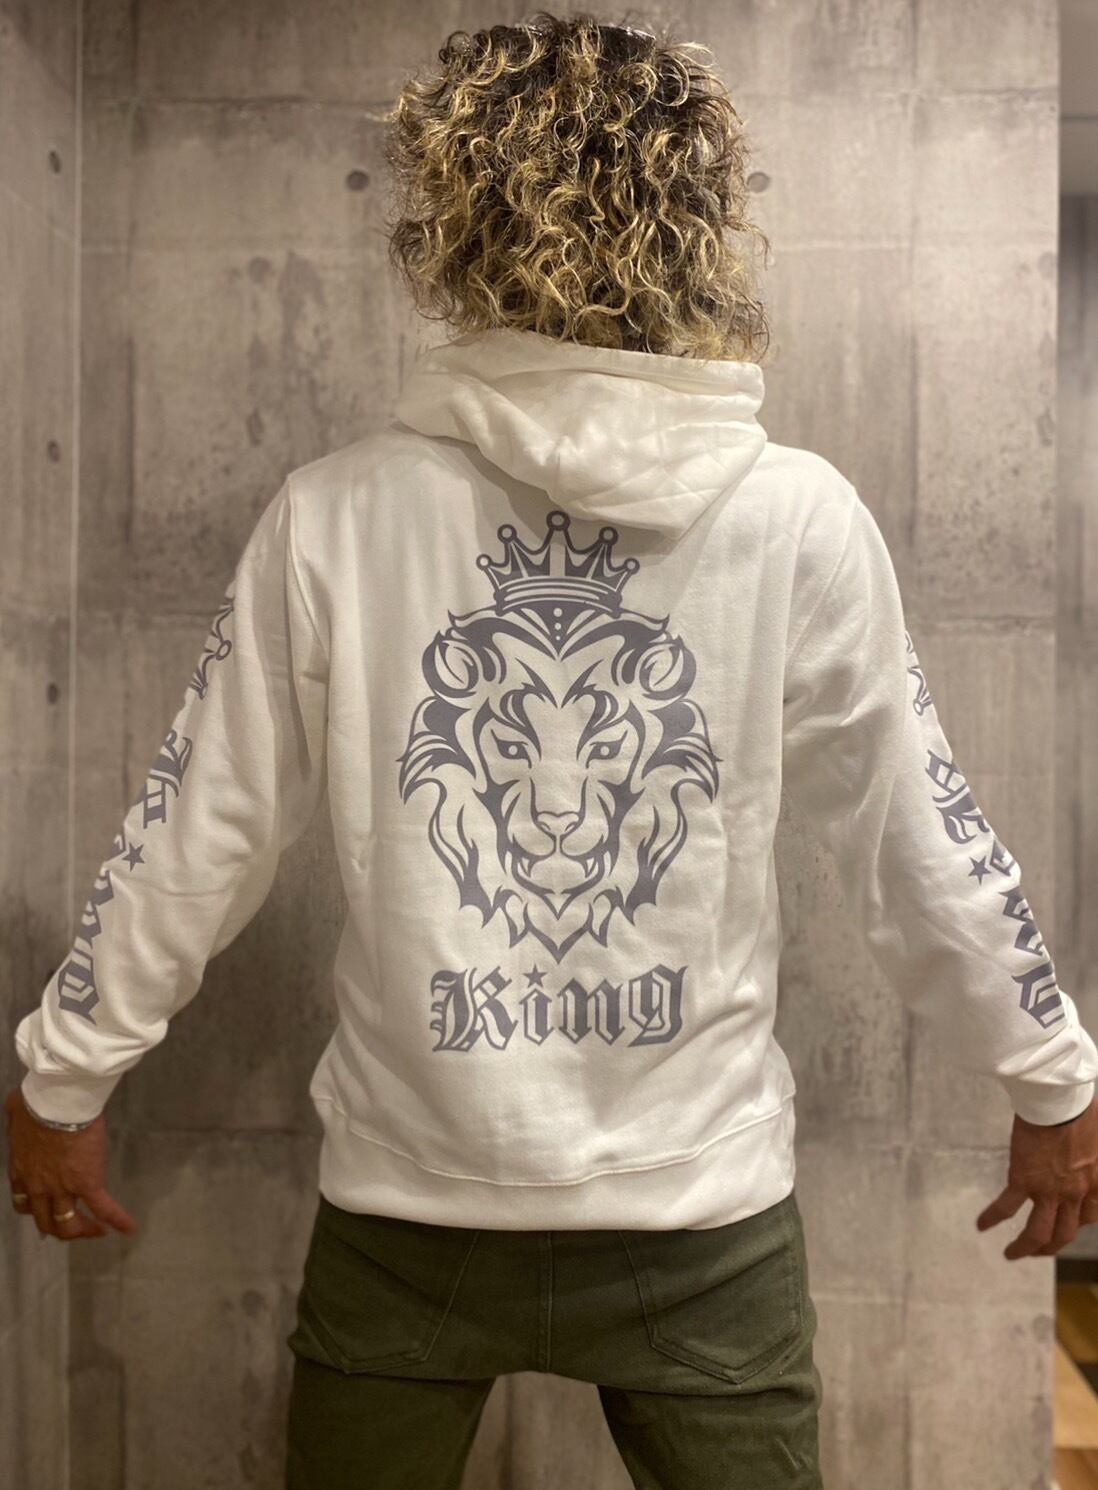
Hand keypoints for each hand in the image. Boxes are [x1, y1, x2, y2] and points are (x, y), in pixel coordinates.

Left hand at [4, 1087, 137, 1241]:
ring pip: (69, 1224)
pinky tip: (129, 1228)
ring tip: (98, 1231)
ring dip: (84, 1231)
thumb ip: (19, 1124)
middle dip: (60, 1228)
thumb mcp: (16, 1116)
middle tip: (75, 1226)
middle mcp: (39, 1188)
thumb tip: (19, 1111)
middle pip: (46, 1222)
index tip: (46, 1209)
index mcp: (22, 1172)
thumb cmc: (35, 1103)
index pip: (24, 1204)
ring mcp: (63, 1189)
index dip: (36, 1210)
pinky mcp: (88, 1184)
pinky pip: (103, 1208)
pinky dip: (118, 1220)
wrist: (57, 1104)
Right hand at [976, 1096, 1097, 1258]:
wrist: (1059, 1102)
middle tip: (1039, 1250)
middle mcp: (1075, 1194)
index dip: (1078, 1222)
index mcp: (1095, 1183)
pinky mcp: (1023, 1180)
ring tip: (1011, 1254)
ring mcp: (1049, 1190)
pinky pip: (1007, 1206)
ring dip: (1025, 1248)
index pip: (1090, 1216)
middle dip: (1050, 1247)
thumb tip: (1084, 1150)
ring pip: (1038, 1233)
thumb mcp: (1097, 1139)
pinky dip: (993, 1217)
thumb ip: (1090, 1153)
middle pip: (1064, 1234)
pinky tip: (981, 1225)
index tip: (1068, 1220)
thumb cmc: (1080, 1110)